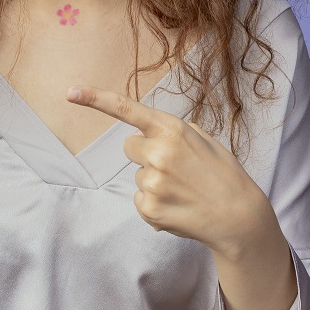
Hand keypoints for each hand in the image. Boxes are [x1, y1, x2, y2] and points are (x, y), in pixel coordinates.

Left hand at [67, 84, 297, 309]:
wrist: (238, 217)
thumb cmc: (222, 174)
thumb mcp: (204, 140)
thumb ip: (174, 131)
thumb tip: (148, 131)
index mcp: (173, 129)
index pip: (128, 109)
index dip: (96, 99)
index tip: (71, 92)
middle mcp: (159, 152)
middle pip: (129, 146)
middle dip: (146, 155)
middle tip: (176, 169)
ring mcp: (152, 182)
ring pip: (136, 176)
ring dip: (154, 183)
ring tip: (183, 191)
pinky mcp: (149, 208)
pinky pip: (139, 200)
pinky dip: (155, 205)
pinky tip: (178, 207)